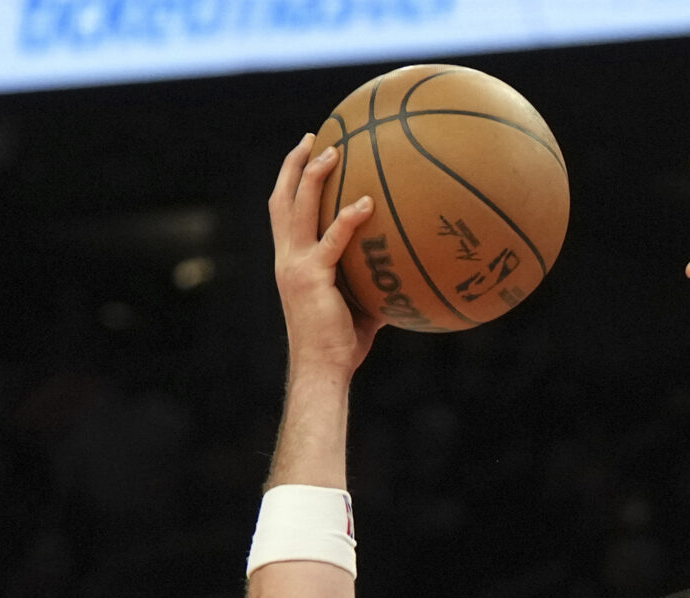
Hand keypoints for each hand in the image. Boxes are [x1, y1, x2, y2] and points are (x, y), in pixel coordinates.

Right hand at [266, 136, 378, 377]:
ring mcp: (294, 265)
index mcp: (291, 261)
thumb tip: (407, 272)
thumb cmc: (342, 344)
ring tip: (334, 149)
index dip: (290, 183)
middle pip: (282, 198)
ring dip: (313, 175)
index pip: (284, 212)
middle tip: (313, 137)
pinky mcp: (311, 277)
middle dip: (294, 165)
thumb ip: (373, 283)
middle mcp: (285, 257)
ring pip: (297, 207)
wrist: (323, 368)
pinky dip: (347, 218)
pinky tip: (367, 202)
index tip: (305, 156)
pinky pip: (332, 240)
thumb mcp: (359, 306)